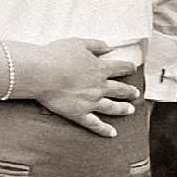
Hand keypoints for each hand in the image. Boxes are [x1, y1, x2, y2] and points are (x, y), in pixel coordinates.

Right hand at [17, 37, 144, 134]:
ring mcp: (91, 102)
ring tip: (130, 110)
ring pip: (112, 107)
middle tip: (135, 93)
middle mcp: (99, 86)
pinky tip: (112, 133)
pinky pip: (95, 124)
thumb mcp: (78, 43)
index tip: (132, 68)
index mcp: (100, 68)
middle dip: (129, 91)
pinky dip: (104, 129)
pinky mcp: (79, 113)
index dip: (128, 68)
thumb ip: (96, 45)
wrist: (41, 73)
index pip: (121, 68)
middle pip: (120, 89)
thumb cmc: (57, 56)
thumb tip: (108, 47)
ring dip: (123, 109)